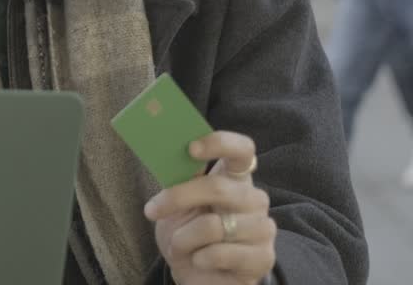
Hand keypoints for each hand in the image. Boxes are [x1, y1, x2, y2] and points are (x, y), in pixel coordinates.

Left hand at [144, 131, 276, 284]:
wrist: (197, 275)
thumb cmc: (187, 234)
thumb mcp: (177, 204)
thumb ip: (178, 177)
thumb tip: (164, 149)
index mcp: (235, 179)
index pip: (242, 150)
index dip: (219, 143)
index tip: (190, 148)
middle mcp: (254, 199)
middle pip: (218, 187)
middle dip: (178, 197)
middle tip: (152, 209)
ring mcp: (263, 228)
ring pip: (213, 226)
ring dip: (184, 238)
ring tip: (180, 245)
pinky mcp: (263, 258)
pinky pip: (221, 253)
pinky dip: (199, 258)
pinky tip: (199, 260)